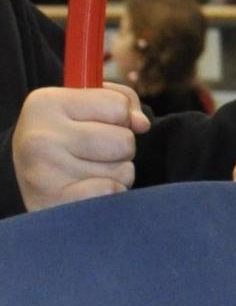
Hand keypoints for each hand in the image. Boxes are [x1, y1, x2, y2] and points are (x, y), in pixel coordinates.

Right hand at [12, 85, 148, 211]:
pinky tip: (88, 190)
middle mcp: (41, 137)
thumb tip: (141, 124)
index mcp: (46, 103)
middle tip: (95, 152)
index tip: (98, 123)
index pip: (118, 105)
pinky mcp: (56, 204)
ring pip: (123, 170)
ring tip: (88, 171)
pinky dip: (110, 193)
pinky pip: (112, 192)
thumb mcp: (83, 106)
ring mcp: (45, 174)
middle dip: (121, 148)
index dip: (120, 116)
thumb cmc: (63, 137)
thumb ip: (121, 101)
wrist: (22, 178)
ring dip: (116, 173)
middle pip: (124, 141)